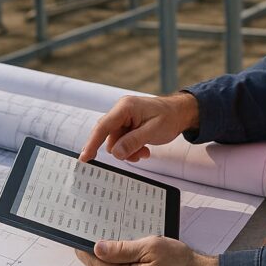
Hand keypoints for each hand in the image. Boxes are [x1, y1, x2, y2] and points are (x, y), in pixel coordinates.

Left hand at [74, 236, 223, 265]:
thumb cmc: (182, 264)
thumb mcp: (151, 247)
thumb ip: (122, 249)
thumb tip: (98, 248)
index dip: (85, 252)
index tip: (76, 239)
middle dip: (102, 254)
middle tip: (99, 233)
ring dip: (117, 261)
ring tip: (121, 242)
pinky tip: (134, 257)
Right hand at [78, 93, 198, 162]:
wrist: (180, 114)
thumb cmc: (169, 117)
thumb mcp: (153, 131)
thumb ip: (133, 142)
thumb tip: (115, 153)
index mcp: (125, 107)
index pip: (103, 126)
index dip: (92, 143)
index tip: (84, 158)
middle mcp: (121, 111)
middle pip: (109, 137)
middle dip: (122, 150)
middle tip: (139, 155)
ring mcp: (123, 119)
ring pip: (116, 143)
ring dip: (129, 151)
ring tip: (145, 151)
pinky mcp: (127, 126)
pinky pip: (122, 143)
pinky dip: (131, 149)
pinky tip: (144, 149)